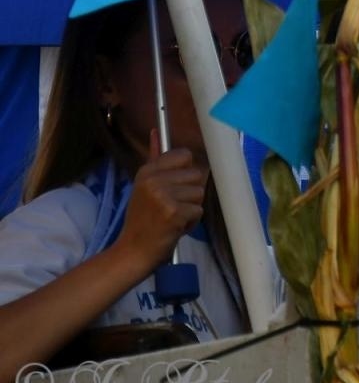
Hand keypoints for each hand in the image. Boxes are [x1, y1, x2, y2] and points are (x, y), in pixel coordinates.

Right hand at [112, 132, 206, 270]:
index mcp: (148, 170)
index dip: (186, 173)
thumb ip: (155, 158)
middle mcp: (154, 179)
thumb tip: (157, 131)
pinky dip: (191, 222)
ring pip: (200, 193)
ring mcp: (163, 195)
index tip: (176, 186)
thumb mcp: (144, 186)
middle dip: (190, 193)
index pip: (185, 155)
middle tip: (171, 207)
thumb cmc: (143, 219)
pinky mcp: (174, 212)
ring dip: (191, 208)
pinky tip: (174, 227)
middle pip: (197, 175)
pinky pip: (199, 210)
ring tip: (172, 217)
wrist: (133, 251)